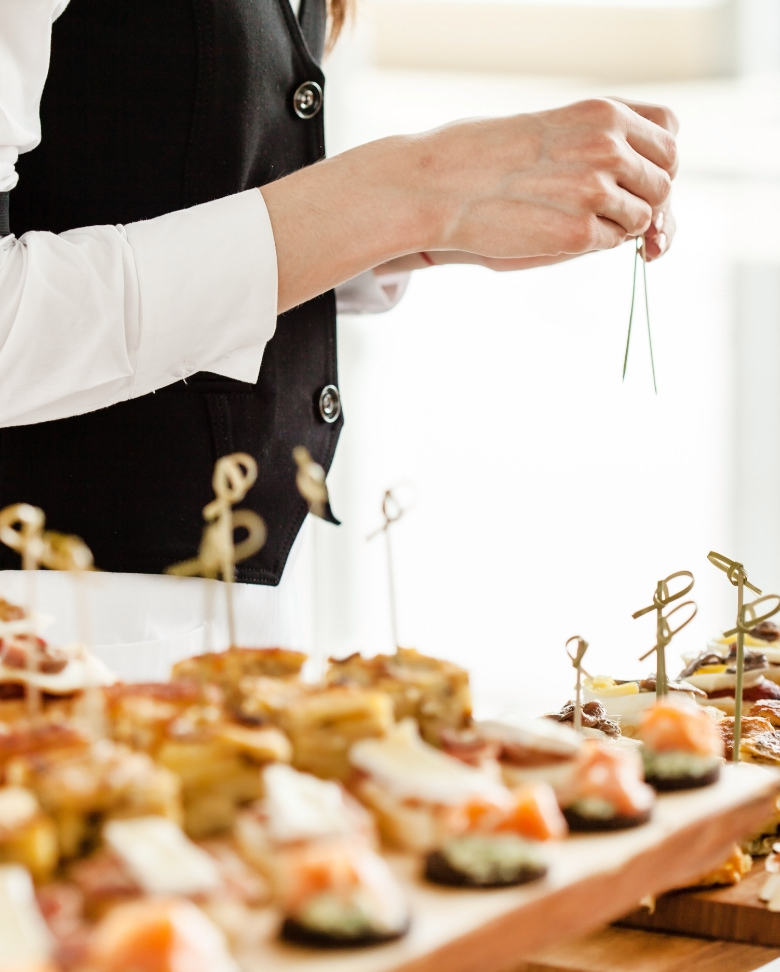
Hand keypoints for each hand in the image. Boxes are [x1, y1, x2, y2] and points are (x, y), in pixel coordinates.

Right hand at [261, 97, 677, 311]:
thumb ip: (599, 146)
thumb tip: (643, 190)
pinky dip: (597, 243)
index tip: (641, 182)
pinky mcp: (580, 232)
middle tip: (616, 216)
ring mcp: (597, 190)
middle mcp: (608, 146)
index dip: (660, 164)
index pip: (669, 136)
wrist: (440, 186)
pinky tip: (560, 233)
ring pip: (644, 217)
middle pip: (665, 180)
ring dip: (621, 226)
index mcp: (603, 112)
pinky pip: (614, 243)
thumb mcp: (551, 132)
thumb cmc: (486, 160)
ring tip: (575, 221)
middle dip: (648, 201)